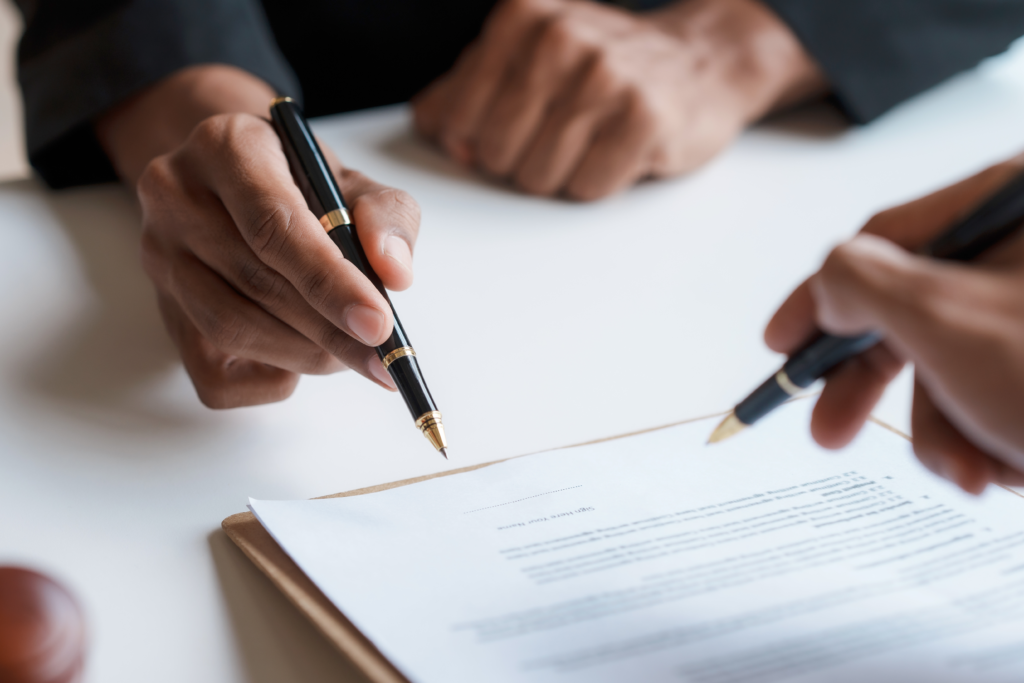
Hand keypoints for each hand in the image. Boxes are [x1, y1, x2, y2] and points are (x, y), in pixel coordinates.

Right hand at [97, 66, 419, 407]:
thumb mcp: (355, 182)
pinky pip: (212, 373)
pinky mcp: (162, 310)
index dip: (330, 282)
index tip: (378, 324)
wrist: (240, 183)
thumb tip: (395, 273)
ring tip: (349, 351)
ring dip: (303, 353)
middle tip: (380, 353)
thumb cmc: (303, 184)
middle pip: (255, 283)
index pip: (273, 226)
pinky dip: (268, 379)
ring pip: (231, 328)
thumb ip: (387, 216)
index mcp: (226, 147)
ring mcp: (159, 256)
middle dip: (329, 330)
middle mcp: (176, 196)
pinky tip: (300, 360)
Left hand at [414, 0, 823, 199]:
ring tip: (591, 138)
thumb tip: (432, 125)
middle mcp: (559, 38)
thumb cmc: (601, 68)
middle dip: (521, 160)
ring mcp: (605, 76)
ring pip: (538, 176)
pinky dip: (599, 181)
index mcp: (519, 17)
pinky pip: (588, 187)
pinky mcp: (644, 117)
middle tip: (561, 133)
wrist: (700, 62)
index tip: (511, 127)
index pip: (456, 120)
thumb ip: (467, 88)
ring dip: (562, 173)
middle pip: (496, 154)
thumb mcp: (529, 59)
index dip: (477, 140)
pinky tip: (618, 148)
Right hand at [766, 155, 1023, 493]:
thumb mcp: (948, 320)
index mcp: (1015, 208)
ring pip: (961, 367)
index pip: (887, 238)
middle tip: (830, 432)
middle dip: (884, 389)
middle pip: (923, 310)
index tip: (781, 346)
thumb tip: (827, 284)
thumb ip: (860, 284)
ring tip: (978, 475)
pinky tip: (1017, 469)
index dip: (818, 297)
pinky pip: (1003, 395)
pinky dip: (998, 442)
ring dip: (952, 434)